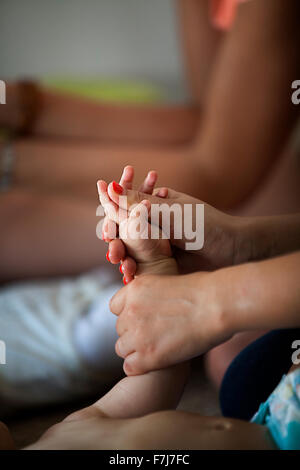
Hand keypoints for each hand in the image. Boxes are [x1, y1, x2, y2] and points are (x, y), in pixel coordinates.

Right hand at [100, 173, 241, 273]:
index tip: (105, 230)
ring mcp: (156, 245)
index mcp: (153, 206)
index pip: (123, 207)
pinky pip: (141, 268)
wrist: (232, 250)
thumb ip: (138, 203)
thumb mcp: (169, 212)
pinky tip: (130, 279)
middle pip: (122, 232)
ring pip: (129, 252)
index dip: (110, 217)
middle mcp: (152, 224)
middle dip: (115, 243)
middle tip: (114, 253)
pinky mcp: (161, 265)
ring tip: (126, 267)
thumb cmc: (204, 225)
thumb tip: (110, 187)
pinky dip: (133, 273)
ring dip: (123, 259)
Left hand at [110, 272, 232, 374]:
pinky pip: (129, 367)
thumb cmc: (202, 292)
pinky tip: (158, 361)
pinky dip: (141, 367)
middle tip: (159, 334)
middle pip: (120, 329)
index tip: (146, 318)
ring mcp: (137, 335)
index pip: (115, 307)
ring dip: (137, 350)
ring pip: (122, 348)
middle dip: (136, 332)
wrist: (216, 305)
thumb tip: (147, 308)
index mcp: (134, 289)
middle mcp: (130, 311)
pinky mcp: (147, 356)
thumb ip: (149, 296)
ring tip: (160, 347)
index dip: (130, 314)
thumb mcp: (166, 282)